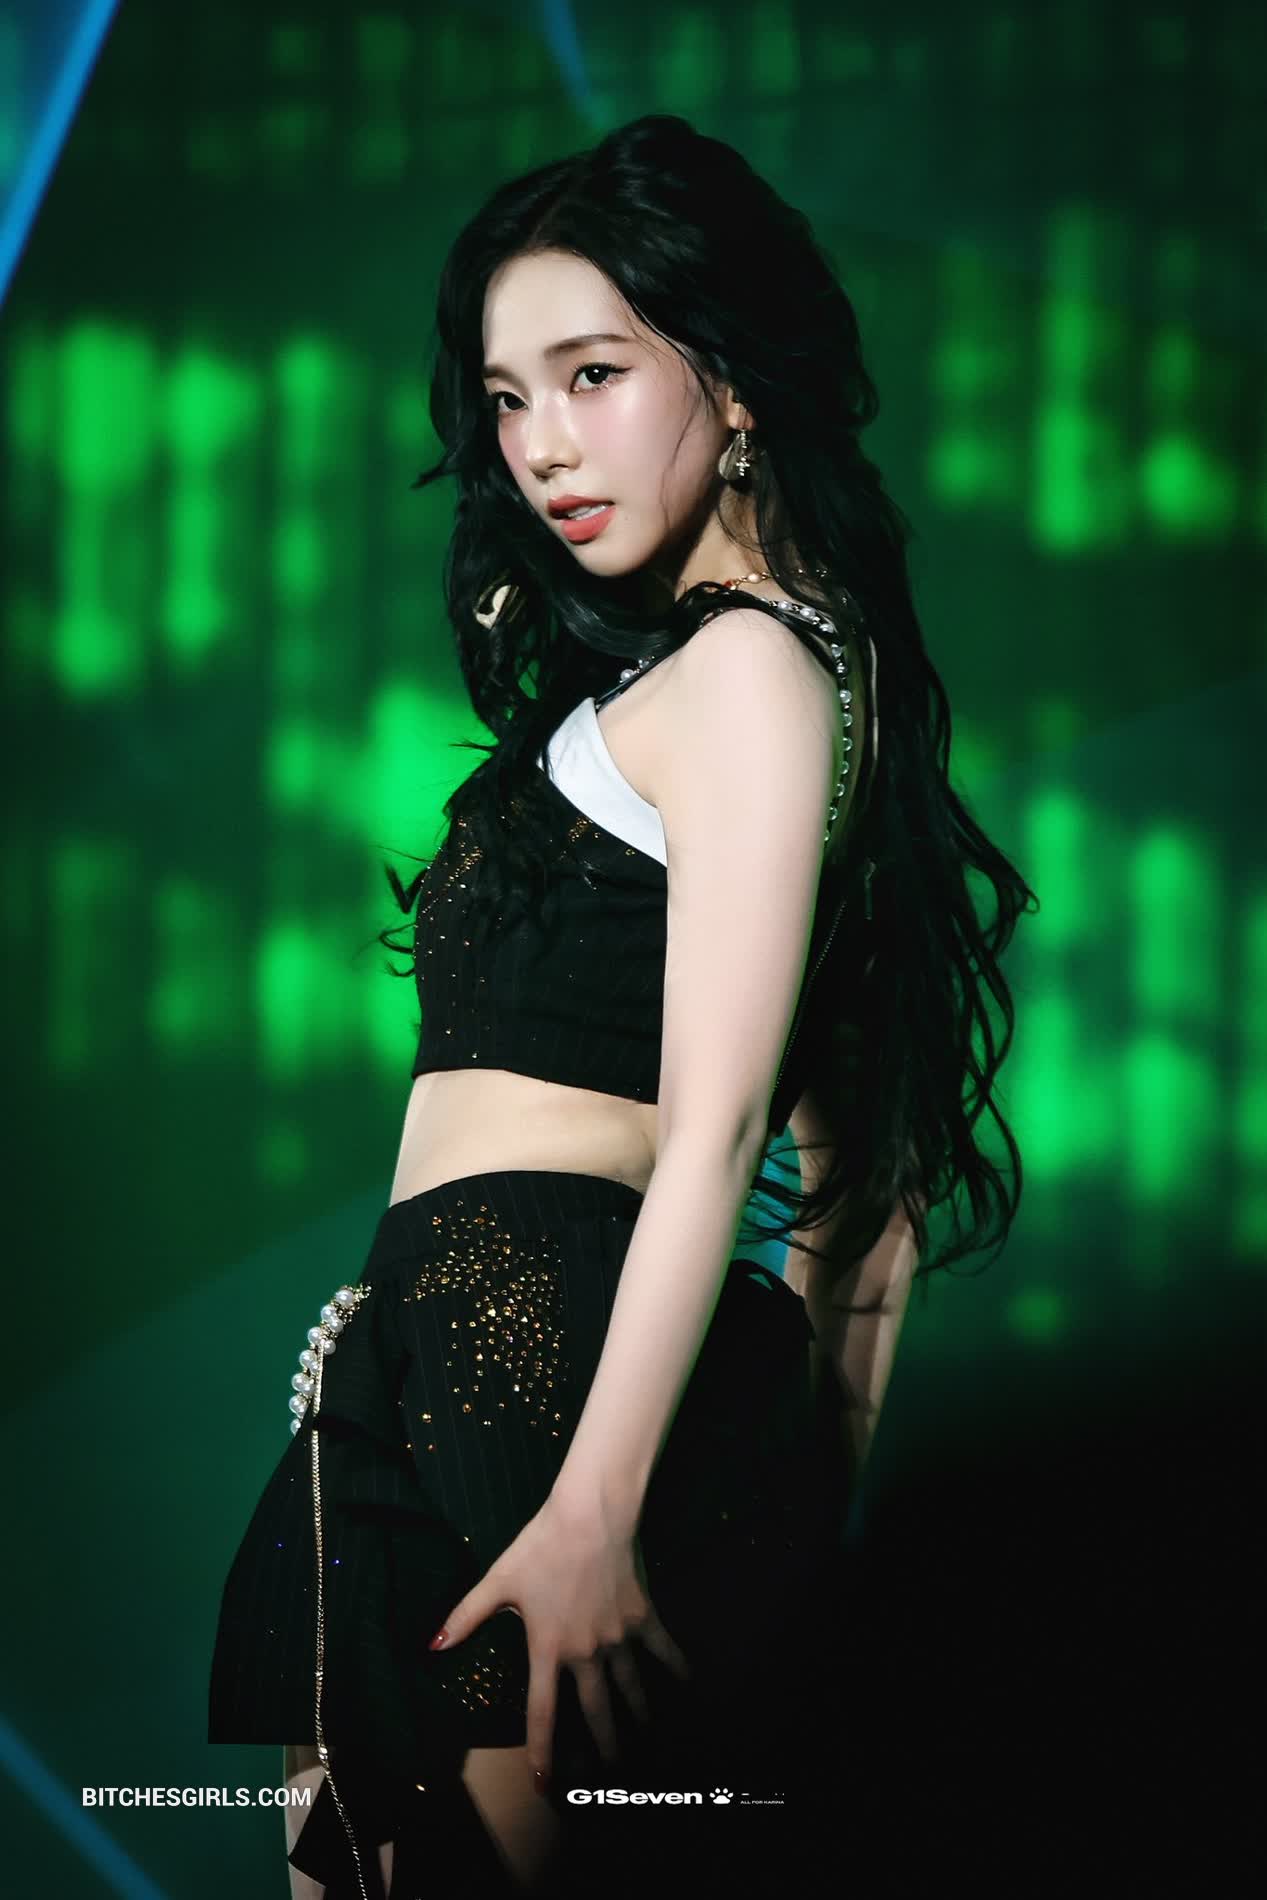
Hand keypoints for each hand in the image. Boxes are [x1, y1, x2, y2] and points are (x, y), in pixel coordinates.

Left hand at [427, 1494, 691, 1787]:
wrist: (590, 1516)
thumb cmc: (541, 1545)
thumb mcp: (498, 1580)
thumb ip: (466, 1616)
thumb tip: (433, 1645)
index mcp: (548, 1648)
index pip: (543, 1712)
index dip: (543, 1751)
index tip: (546, 1784)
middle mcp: (586, 1652)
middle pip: (597, 1711)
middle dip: (605, 1747)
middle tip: (614, 1773)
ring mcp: (618, 1637)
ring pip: (632, 1688)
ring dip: (640, 1717)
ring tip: (648, 1740)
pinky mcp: (643, 1616)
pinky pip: (663, 1648)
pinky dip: (678, 1667)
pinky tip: (690, 1683)